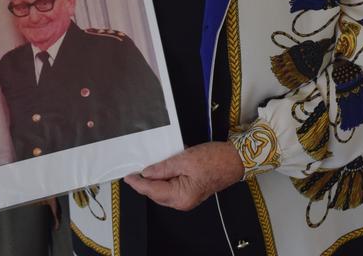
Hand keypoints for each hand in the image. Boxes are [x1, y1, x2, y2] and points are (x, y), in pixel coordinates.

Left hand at [124, 142, 243, 210]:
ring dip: (156, 179)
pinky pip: (172, 187)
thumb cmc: (215, 159)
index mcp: (181, 196)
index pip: (151, 190)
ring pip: (163, 190)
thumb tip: (147, 173)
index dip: (137, 183)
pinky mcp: (190, 192)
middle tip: (136, 169)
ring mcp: (187, 199)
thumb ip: (163, 167)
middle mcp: (183, 202)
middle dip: (145, 182)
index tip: (128, 177)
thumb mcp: (185, 159)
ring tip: (150, 166)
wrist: (234, 160)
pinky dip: (165, 179)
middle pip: (156, 193)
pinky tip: (164, 168)